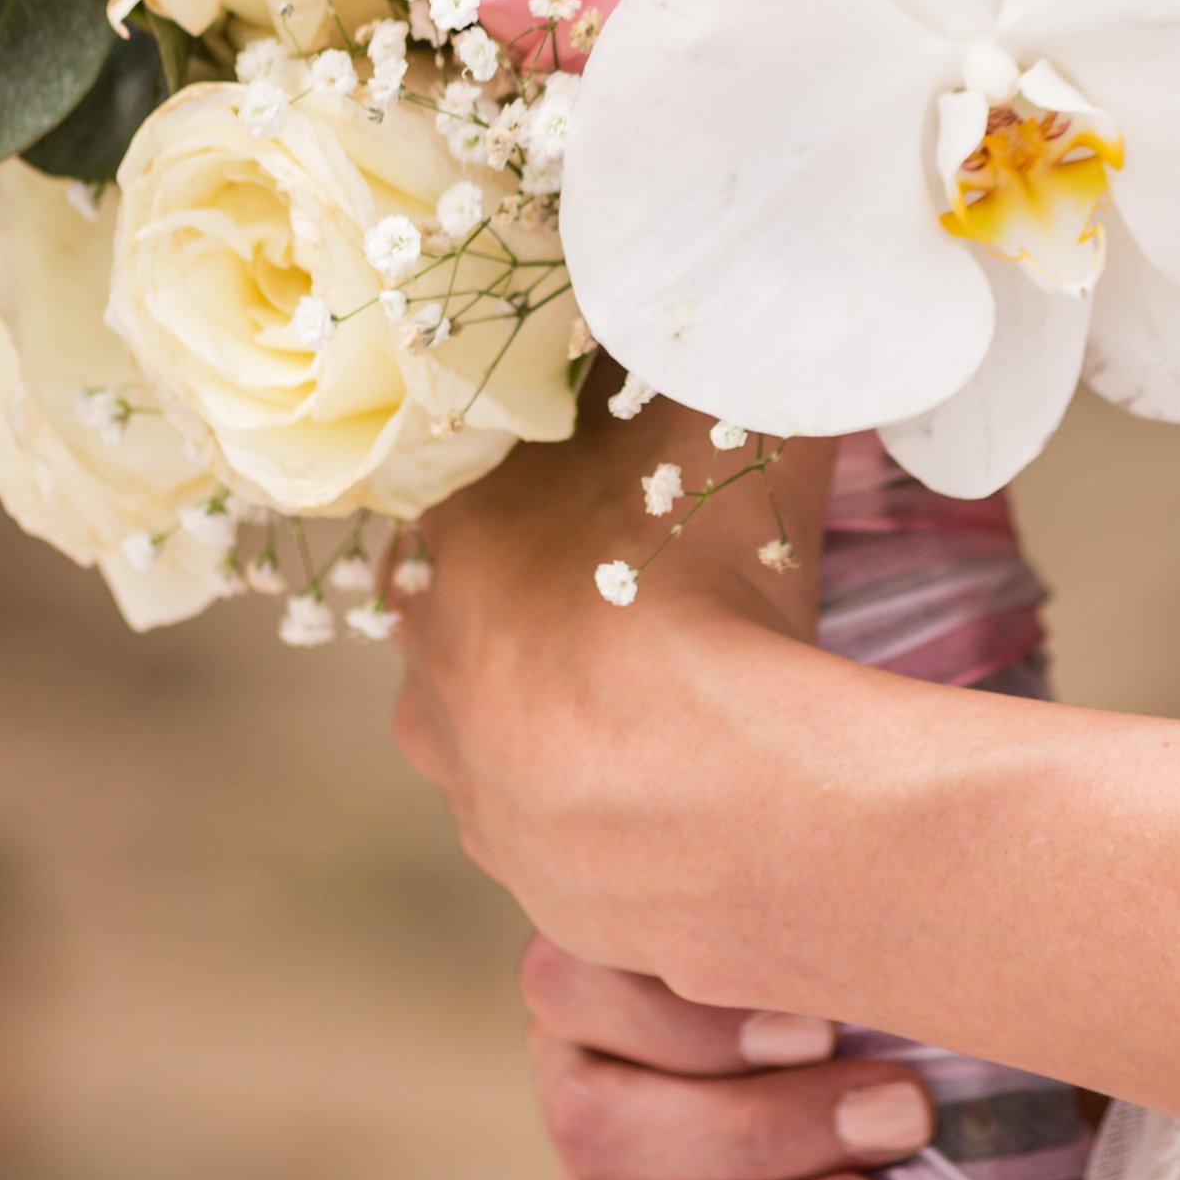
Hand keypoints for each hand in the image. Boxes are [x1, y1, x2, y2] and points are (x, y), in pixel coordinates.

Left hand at [395, 384, 842, 991]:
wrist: (751, 807)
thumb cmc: (711, 592)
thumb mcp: (718, 418)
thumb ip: (703, 342)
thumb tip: (722, 278)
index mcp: (437, 559)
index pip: (463, 501)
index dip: (544, 487)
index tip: (619, 490)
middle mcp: (429, 689)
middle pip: (483, 624)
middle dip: (559, 607)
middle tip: (665, 592)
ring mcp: (482, 808)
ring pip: (519, 742)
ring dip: (586, 718)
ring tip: (697, 696)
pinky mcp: (546, 901)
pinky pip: (576, 839)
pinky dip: (630, 813)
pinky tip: (706, 785)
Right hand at [524, 938, 933, 1179]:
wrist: (935, 1132)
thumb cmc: (911, 1013)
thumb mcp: (880, 969)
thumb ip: (851, 956)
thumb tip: (897, 954)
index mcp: (612, 988)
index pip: (569, 983)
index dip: (682, 1019)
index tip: (822, 1029)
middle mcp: (583, 1091)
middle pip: (589, 1123)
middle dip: (753, 1132)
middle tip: (898, 1119)